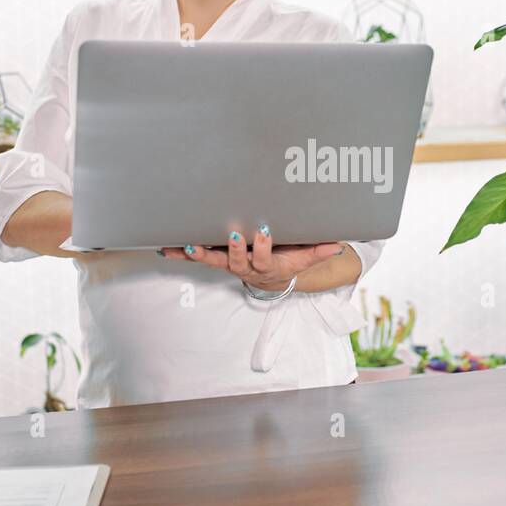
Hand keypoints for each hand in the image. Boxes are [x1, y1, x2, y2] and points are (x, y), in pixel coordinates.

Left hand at [159, 223, 344, 289]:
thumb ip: (319, 251)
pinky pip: (197, 256)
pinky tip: (167, 248)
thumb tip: (338, 245)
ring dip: (199, 253)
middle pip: (235, 261)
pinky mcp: (216, 257)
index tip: (263, 230)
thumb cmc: (287, 260)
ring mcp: (227, 263)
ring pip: (212, 259)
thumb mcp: (304, 258)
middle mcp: (243, 267)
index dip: (263, 246)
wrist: (270, 275)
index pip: (264, 258)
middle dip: (233, 248)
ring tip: (188, 244)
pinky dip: (182, 253)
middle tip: (232, 233)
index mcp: (265, 266)